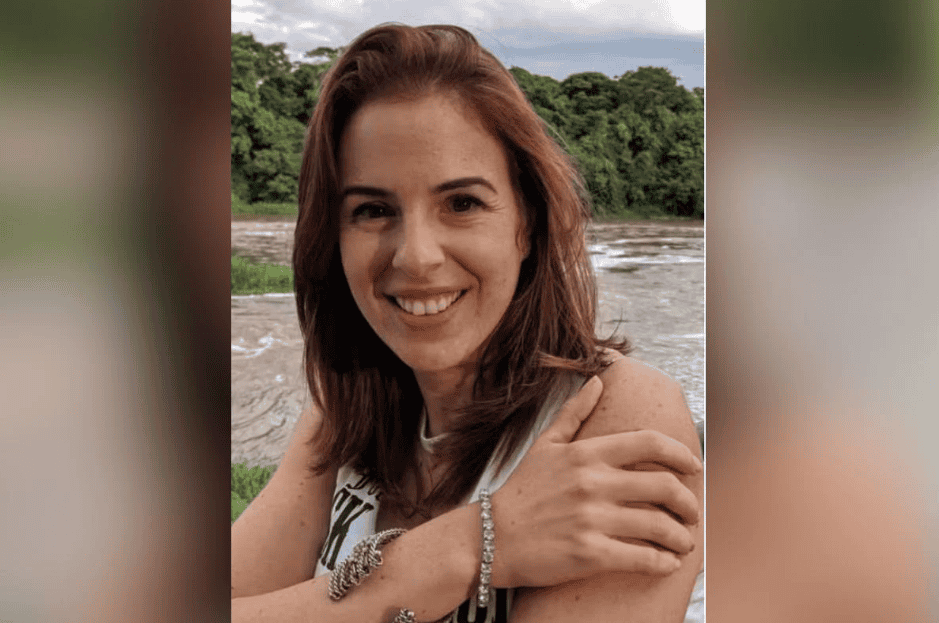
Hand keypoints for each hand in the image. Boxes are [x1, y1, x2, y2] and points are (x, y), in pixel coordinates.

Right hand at [490, 375, 701, 587]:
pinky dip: (662, 562)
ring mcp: (592, 519)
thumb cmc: (519, 492)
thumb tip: (597, 381)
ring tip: (684, 542)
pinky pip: (641, 557)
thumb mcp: (544, 445)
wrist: (488, 538)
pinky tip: (667, 563)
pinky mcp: (589, 554)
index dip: (680, 453)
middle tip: (692, 512)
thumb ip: (574, 413)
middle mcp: (592, 483)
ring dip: (681, 536)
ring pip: (658, 525)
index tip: (693, 466)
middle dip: (688, 502)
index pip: (648, 443)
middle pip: (663, 486)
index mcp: (585, 454)